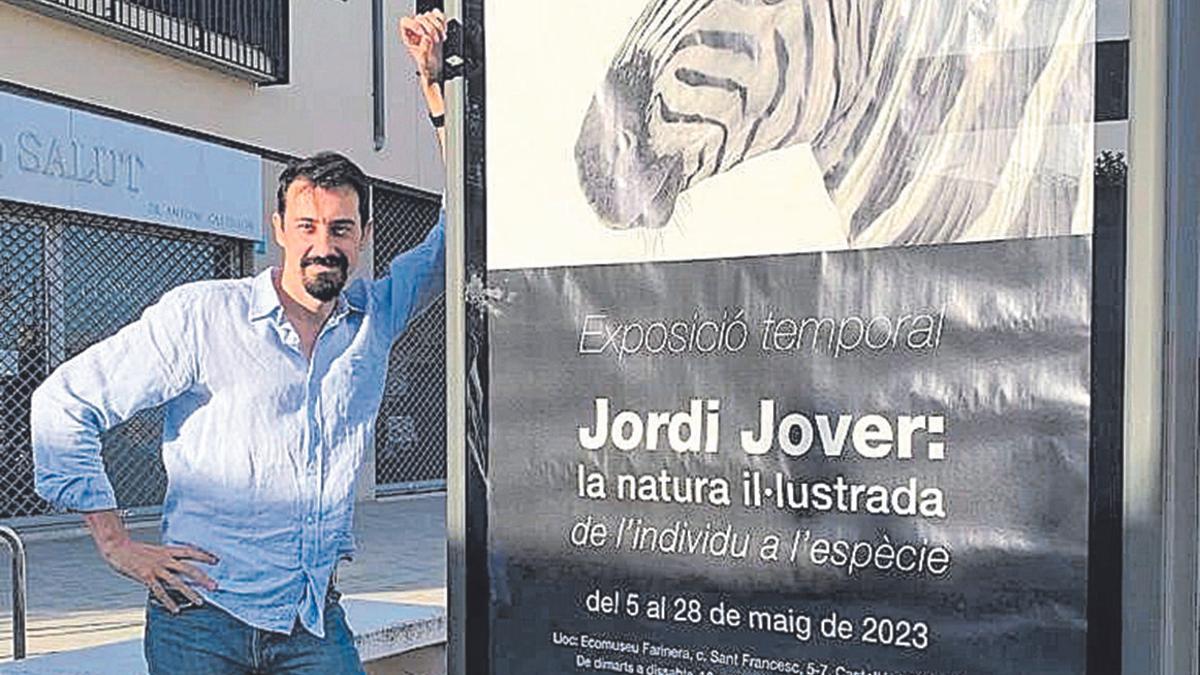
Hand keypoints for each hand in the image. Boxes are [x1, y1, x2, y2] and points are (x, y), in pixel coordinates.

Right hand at [99, 538, 218, 613]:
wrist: (117, 547)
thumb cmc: (134, 549)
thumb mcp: (155, 550)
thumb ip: (166, 557)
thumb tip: (176, 565)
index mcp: (167, 550)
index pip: (190, 551)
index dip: (204, 555)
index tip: (216, 560)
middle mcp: (164, 559)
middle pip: (188, 568)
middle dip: (203, 578)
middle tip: (215, 586)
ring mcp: (156, 568)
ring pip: (177, 582)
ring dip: (190, 592)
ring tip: (200, 601)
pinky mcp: (146, 577)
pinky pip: (160, 591)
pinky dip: (169, 601)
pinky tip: (176, 609)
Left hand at [400, 10, 446, 82]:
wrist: (436, 69)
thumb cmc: (426, 67)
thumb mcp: (423, 61)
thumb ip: (424, 50)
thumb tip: (426, 38)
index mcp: (408, 37)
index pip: (406, 22)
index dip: (415, 25)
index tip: (424, 34)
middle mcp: (415, 30)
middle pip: (420, 18)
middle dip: (430, 29)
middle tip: (435, 40)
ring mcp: (425, 26)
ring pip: (430, 16)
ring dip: (438, 26)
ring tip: (440, 38)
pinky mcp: (435, 25)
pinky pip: (438, 17)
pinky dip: (443, 23)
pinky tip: (444, 32)